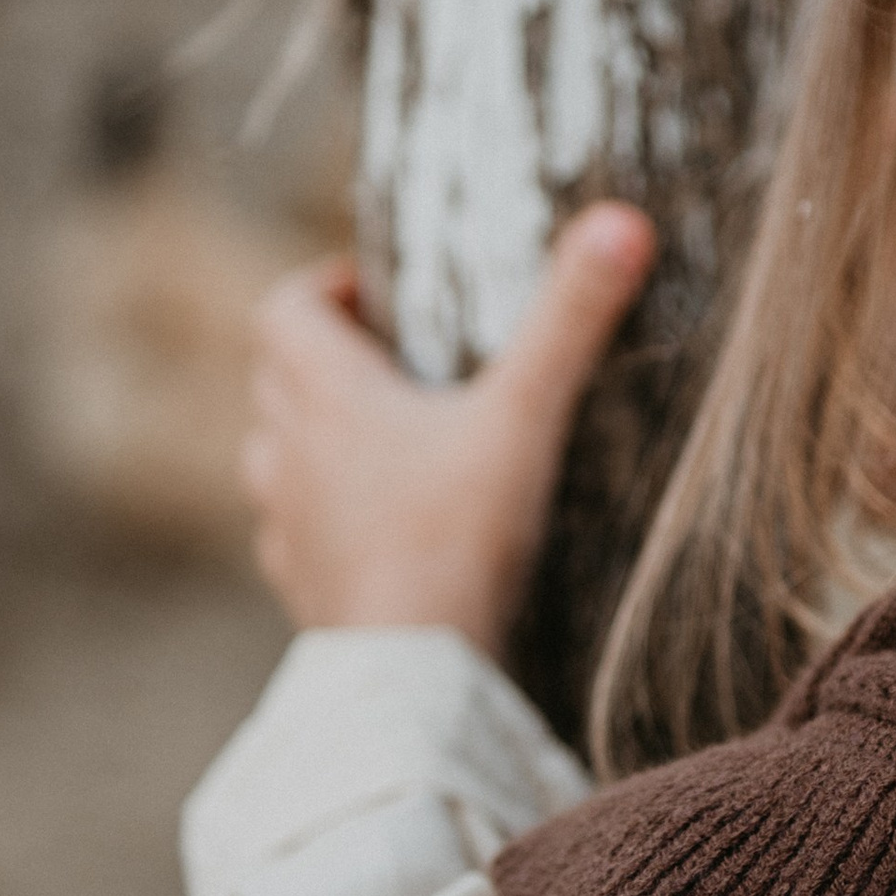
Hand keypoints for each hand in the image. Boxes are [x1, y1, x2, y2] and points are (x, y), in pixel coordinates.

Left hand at [242, 208, 656, 647]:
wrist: (413, 673)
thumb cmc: (459, 537)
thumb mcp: (524, 415)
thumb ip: (570, 320)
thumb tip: (620, 222)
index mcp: (327, 394)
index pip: (286, 309)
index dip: (326, 290)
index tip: (378, 296)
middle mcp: (288, 453)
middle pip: (276, 377)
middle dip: (324, 357)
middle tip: (395, 361)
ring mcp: (288, 525)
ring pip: (276, 455)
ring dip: (315, 437)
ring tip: (387, 443)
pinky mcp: (304, 588)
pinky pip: (294, 533)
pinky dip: (324, 515)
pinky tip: (380, 531)